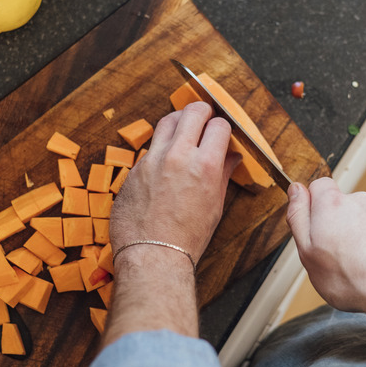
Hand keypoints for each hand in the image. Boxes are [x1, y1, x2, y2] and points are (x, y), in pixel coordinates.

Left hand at [110, 102, 241, 263]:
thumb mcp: (214, 206)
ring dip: (179, 121)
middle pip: (193, 111)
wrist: (153, 255)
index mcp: (204, 166)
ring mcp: (152, 160)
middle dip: (203, 112)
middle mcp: (177, 156)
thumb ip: (222, 174)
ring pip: (167, 120)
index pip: (219, 125)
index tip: (222, 132)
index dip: (223, 127)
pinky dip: (161, 148)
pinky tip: (166, 162)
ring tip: (184, 131)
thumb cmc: (186, 238)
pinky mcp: (134, 168)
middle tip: (206, 118)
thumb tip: (231, 157)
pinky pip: (151, 147)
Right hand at [285, 177, 365, 313]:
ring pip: (357, 219)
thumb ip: (298, 216)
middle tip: (328, 252)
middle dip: (332, 223)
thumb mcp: (307, 250)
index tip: (310, 226)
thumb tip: (296, 191)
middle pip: (338, 204)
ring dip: (352, 235)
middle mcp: (359, 201)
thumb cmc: (351, 277)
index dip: (310, 206)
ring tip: (351, 263)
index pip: (317, 185)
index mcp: (332, 203)